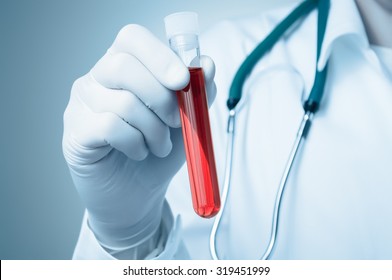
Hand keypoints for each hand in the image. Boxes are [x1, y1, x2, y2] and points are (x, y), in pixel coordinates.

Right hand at [62, 24, 215, 251]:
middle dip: (161, 98)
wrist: (137, 193)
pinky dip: (135, 143)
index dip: (159, 56)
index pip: (132, 38)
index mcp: (124, 65)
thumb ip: (198, 91)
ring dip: (154, 129)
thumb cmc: (158, 150)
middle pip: (123, 66)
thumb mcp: (187, 118)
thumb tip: (206, 63)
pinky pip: (109, 127)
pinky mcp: (76, 132)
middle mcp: (97, 78)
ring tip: (160, 145)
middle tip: (178, 122)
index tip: (183, 81)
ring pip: (122, 102)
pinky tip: (139, 152)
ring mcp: (82, 104)